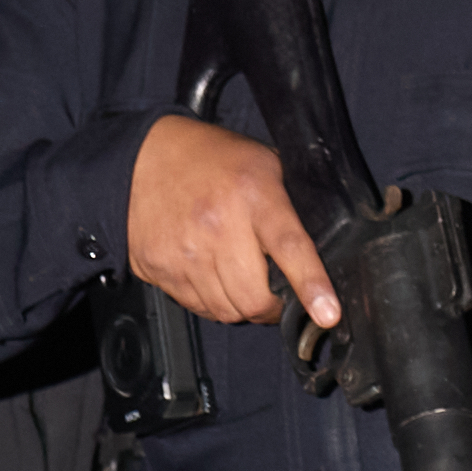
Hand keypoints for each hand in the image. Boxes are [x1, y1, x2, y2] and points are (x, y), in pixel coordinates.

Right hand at [123, 113, 343, 331]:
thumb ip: (292, 205)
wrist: (144, 157)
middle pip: (254, 297)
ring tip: (242, 280)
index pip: (289, 247)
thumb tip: (324, 246)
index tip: (327, 313)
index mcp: (253, 195)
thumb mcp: (265, 165)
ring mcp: (184, 251)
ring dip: (242, 307)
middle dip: (273, 308)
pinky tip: (212, 276)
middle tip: (277, 297)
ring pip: (226, 311)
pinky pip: (197, 307)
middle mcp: (217, 226)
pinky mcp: (160, 268)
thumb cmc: (212, 160)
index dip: (311, 285)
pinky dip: (212, 302)